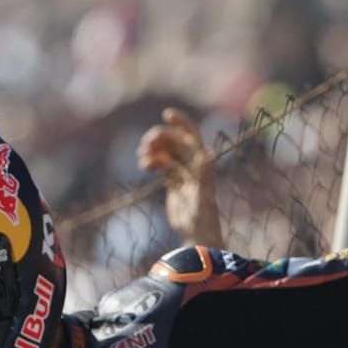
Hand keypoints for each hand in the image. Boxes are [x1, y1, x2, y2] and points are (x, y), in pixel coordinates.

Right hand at [137, 107, 223, 245]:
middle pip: (174, 142)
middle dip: (160, 138)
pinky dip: (151, 162)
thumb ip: (203, 174)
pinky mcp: (173, 182)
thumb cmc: (202, 215)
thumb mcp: (203, 194)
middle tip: (146, 144)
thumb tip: (205, 153)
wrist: (196, 233)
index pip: (192, 136)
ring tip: (142, 158)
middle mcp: (193, 165)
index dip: (181, 123)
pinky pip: (161, 164)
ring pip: (165, 152)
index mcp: (202, 163)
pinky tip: (144, 166)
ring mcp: (183, 173)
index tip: (167, 114)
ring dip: (152, 150)